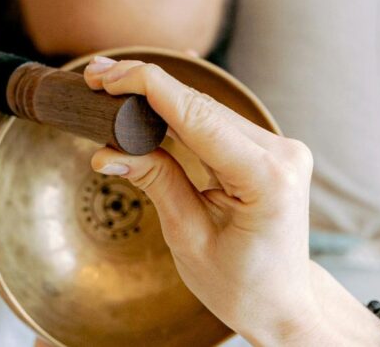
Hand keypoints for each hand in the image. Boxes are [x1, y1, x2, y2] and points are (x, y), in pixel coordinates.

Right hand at [82, 57, 379, 345]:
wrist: (283, 303)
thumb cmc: (242, 285)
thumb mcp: (189, 239)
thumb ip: (156, 183)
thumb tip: (108, 151)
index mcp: (266, 178)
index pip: (199, 117)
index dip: (150, 88)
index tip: (109, 76)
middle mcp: (281, 154)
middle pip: (202, 107)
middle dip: (146, 88)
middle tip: (96, 76)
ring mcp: (280, 149)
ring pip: (208, 110)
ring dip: (159, 97)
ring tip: (111, 86)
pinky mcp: (270, 151)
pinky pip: (218, 123)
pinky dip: (179, 113)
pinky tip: (146, 99)